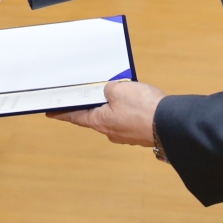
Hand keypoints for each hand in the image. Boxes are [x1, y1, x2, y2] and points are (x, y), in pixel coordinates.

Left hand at [48, 81, 166, 146]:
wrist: (171, 124)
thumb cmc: (143, 108)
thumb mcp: (118, 89)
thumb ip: (107, 88)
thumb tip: (107, 92)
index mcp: (100, 122)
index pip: (75, 116)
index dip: (62, 113)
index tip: (51, 113)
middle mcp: (110, 131)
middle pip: (94, 115)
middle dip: (92, 104)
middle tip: (88, 93)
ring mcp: (126, 134)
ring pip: (113, 117)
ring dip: (112, 105)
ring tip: (118, 91)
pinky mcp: (139, 133)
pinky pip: (128, 119)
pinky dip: (127, 109)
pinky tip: (135, 100)